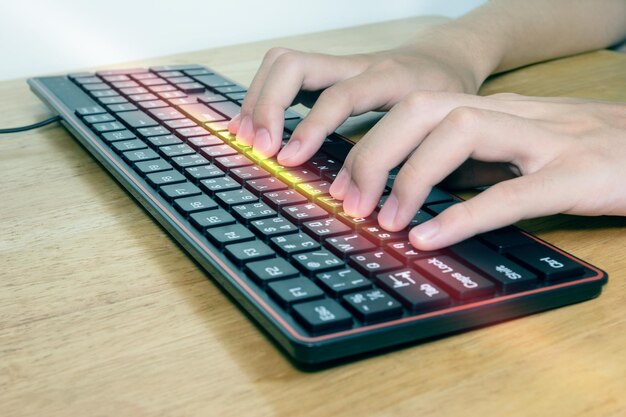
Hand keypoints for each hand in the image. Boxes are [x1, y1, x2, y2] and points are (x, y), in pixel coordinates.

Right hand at [228, 38, 485, 163]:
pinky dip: (263, 99)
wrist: (445, 60)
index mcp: (389, 79)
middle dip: (267, 106)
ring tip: (247, 140)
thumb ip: (412, 160)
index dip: (309, 128)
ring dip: (257, 101)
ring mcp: (337, 66)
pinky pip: (285, 75)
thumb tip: (373, 205)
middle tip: (260, 149)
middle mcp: (357, 66)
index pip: (338, 97)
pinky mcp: (326, 73)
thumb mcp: (440, 128)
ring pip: (282, 64)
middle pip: (294, 65)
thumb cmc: (444, 99)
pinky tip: (256, 128)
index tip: (288, 160)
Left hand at [327, 92, 625, 249]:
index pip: (414, 108)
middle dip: (375, 153)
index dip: (370, 144)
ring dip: (412, 177)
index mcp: (494, 112)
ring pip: (461, 131)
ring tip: (386, 221)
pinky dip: (464, 215)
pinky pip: (513, 192)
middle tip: (350, 202)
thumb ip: (472, 164)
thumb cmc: (589, 153)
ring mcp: (548, 140)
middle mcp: (513, 115)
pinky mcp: (579, 175)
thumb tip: (415, 190)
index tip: (342, 185)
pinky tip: (429, 237)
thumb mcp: (518, 151)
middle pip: (424, 108)